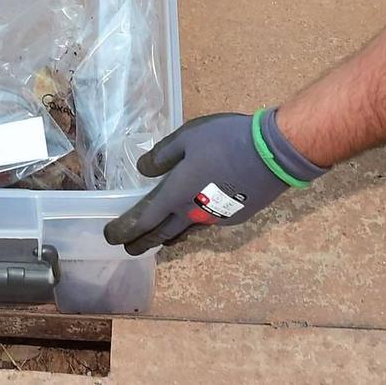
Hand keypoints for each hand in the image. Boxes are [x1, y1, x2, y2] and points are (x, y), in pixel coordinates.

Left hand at [103, 110, 322, 256]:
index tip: (110, 237)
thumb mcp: (187, 137)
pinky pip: (205, 225)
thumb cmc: (227, 140)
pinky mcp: (235, 216)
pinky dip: (191, 227)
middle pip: (162, 234)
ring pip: (185, 232)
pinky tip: (191, 220)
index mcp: (177, 194)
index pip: (144, 219)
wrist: (274, 153)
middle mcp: (194, 213)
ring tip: (157, 241)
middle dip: (142, 242)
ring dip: (167, 238)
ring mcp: (216, 218)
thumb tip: (143, 171)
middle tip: (128, 248)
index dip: (125, 229)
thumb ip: (162, 156)